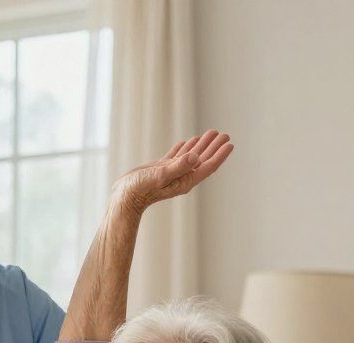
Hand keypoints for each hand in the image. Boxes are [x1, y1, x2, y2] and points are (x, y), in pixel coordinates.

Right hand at [110, 129, 233, 215]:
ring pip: (191, 157)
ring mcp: (171, 174)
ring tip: (211, 133)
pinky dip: (184, 148)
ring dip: (201, 145)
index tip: (230, 143)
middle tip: (224, 134)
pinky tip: (188, 141)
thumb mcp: (161, 175)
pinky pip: (177, 156)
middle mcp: (181, 177)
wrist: (124, 197)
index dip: (220, 155)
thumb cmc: (140, 189)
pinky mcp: (160, 170)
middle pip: (202, 160)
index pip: (207, 167)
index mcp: (185, 181)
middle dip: (214, 147)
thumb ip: (178, 166)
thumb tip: (195, 157)